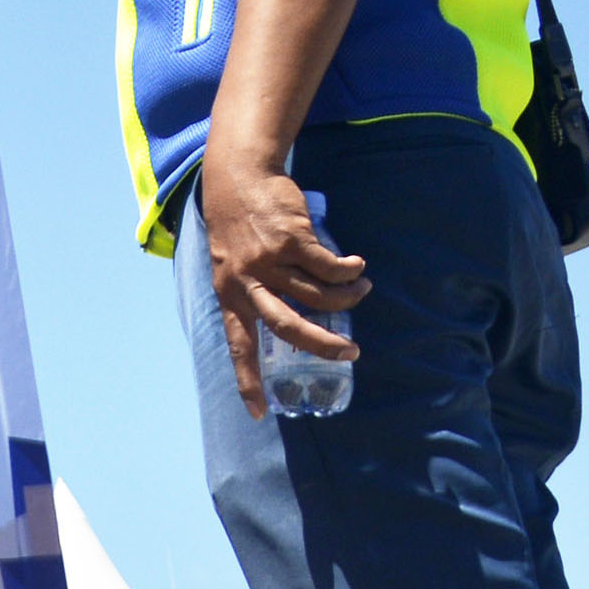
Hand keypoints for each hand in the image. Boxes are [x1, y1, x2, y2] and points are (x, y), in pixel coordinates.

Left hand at [198, 150, 367, 417]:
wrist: (237, 176)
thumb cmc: (238, 224)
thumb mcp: (232, 263)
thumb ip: (253, 289)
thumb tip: (295, 315)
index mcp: (229, 294)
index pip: (238, 345)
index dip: (248, 380)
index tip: (258, 413)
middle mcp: (246, 282)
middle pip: (287, 327)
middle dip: (322, 345)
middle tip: (350, 354)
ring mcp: (268, 261)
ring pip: (318, 295)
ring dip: (346, 297)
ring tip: (360, 290)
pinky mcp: (290, 239)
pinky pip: (329, 266)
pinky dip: (348, 270)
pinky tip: (356, 268)